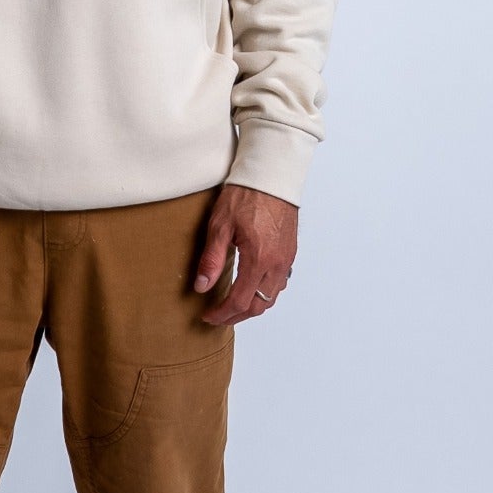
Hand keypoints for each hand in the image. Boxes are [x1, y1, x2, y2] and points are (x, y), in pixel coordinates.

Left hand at [192, 183, 297, 325]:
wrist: (271, 176)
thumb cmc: (245, 195)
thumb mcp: (220, 226)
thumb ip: (211, 260)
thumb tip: (201, 287)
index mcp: (258, 259)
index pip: (239, 301)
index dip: (222, 314)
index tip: (208, 316)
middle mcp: (277, 264)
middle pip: (258, 306)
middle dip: (237, 316)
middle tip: (218, 315)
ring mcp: (286, 259)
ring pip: (272, 297)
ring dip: (252, 306)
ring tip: (232, 305)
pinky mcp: (290, 252)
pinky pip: (280, 283)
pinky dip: (265, 293)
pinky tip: (252, 286)